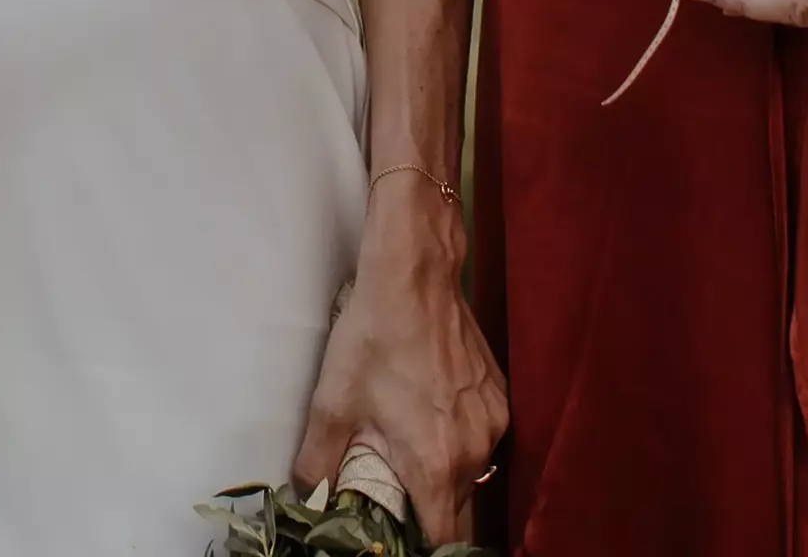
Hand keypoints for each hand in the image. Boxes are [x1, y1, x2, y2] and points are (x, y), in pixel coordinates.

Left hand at [288, 176, 506, 541]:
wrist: (415, 277)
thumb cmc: (374, 338)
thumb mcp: (333, 402)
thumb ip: (318, 461)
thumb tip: (310, 493)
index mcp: (435, 462)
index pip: (442, 536)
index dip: (419, 544)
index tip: (398, 537)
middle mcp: (474, 449)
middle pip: (456, 507)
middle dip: (428, 510)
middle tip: (393, 493)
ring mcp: (492, 422)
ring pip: (471, 472)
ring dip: (444, 473)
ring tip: (409, 452)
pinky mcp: (498, 397)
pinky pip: (481, 438)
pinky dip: (459, 440)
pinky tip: (430, 416)